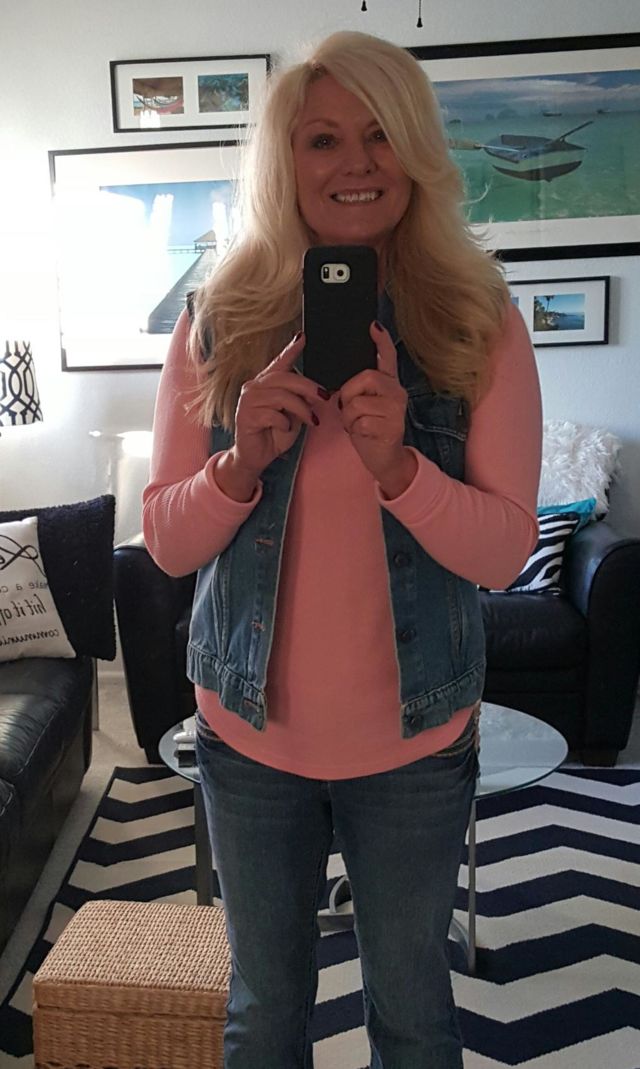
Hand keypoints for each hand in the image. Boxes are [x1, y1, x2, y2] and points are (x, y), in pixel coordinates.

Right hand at [231, 331, 321, 480]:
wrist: (255, 457)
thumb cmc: (274, 434)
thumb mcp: (293, 415)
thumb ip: (301, 400)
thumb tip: (317, 391)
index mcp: (265, 383)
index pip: (280, 362)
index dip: (291, 349)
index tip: (303, 337)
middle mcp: (254, 387)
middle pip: (285, 378)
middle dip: (308, 387)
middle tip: (324, 397)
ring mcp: (248, 401)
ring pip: (282, 397)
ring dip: (301, 409)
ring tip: (310, 420)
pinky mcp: (246, 415)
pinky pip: (273, 414)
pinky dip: (284, 423)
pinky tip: (284, 428)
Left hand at [338, 322, 416, 497]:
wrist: (385, 460)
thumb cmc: (370, 430)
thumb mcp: (365, 405)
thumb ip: (360, 389)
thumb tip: (341, 379)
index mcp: (390, 384)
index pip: (387, 357)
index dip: (381, 340)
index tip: (373, 324)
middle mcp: (398, 393)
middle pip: (365, 377)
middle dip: (349, 394)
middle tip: (351, 410)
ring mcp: (396, 410)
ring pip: (357, 402)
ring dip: (348, 416)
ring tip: (357, 425)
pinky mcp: (390, 426)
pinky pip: (359, 421)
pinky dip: (354, 429)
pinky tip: (363, 435)